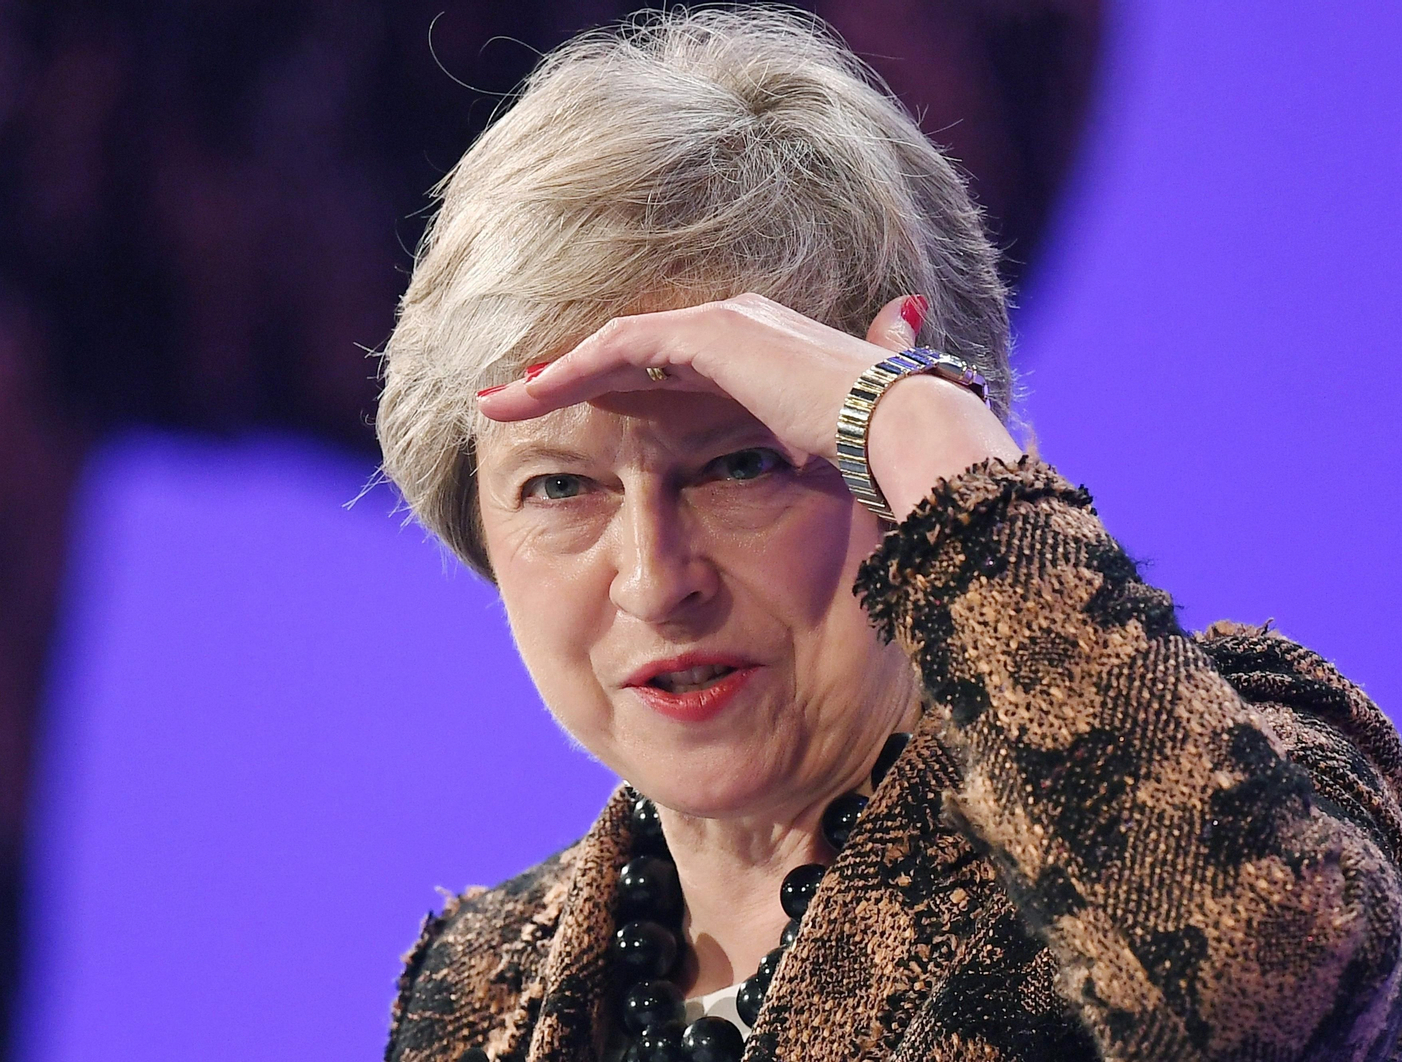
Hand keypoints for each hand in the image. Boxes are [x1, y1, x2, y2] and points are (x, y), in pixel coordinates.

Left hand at [476, 293, 1020, 518]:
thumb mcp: (816, 459)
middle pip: (625, 348)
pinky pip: (620, 348)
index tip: (557, 415)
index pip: (661, 363)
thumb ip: (795, 452)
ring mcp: (726, 323)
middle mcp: (738, 325)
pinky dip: (571, 371)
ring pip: (611, 345)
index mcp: (759, 354)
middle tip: (504, 401)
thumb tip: (809, 461)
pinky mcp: (713, 335)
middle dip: (561, 376)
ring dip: (549, 374)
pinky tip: (528, 395)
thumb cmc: (873, 461)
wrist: (907, 434)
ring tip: (495, 401)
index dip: (605, 387)